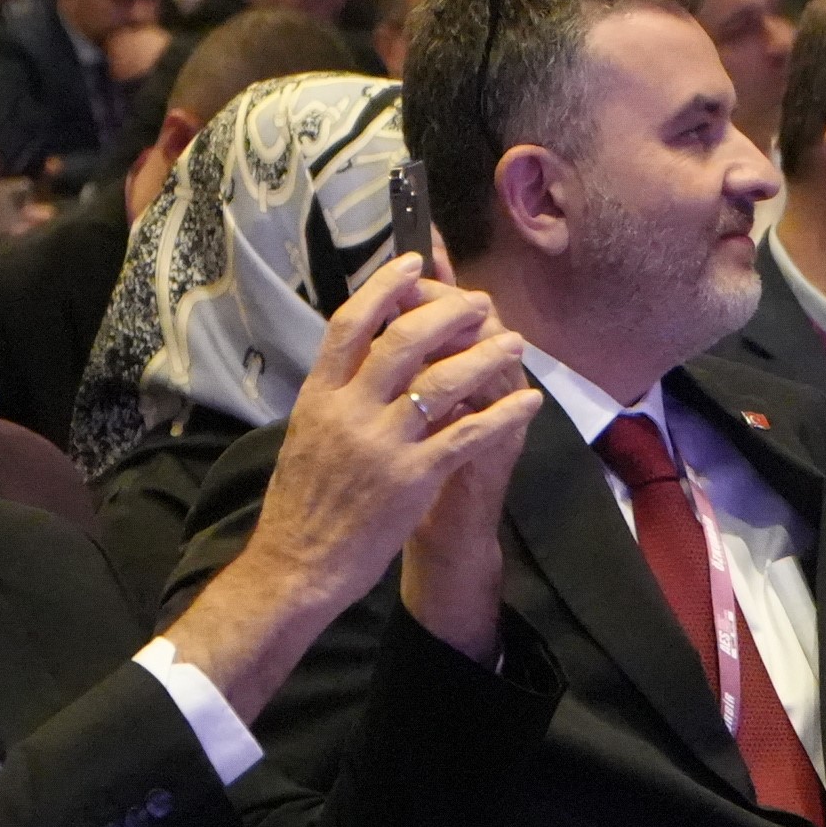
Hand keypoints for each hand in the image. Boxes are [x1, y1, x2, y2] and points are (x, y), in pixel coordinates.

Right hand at [165, 253, 539, 706]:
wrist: (297, 565)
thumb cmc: (301, 504)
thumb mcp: (306, 434)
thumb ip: (335, 393)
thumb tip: (362, 351)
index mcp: (318, 396)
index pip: (350, 324)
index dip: (385, 286)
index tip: (416, 262)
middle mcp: (349, 411)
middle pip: (404, 339)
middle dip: (450, 314)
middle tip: (481, 305)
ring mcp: (382, 444)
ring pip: (443, 380)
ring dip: (486, 355)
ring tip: (514, 343)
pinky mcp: (412, 479)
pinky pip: (468, 435)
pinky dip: (503, 414)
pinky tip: (528, 402)